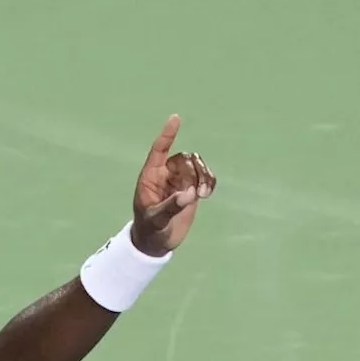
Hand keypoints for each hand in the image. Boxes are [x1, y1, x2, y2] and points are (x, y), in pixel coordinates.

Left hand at [131, 115, 215, 256]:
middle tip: (199, 193)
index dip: (167, 135)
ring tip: (205, 195)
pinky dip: (210, 181)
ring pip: (196, 165)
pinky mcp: (192, 189)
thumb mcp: (156, 220)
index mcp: (150, 177)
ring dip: (204, 176)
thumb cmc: (149, 229)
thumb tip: (189, 194)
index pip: (158, 150)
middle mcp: (165, 175)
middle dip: (194, 172)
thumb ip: (171, 207)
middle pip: (184, 159)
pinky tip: (208, 193)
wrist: (157, 242)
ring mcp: (179, 181)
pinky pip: (205, 176)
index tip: (175, 119)